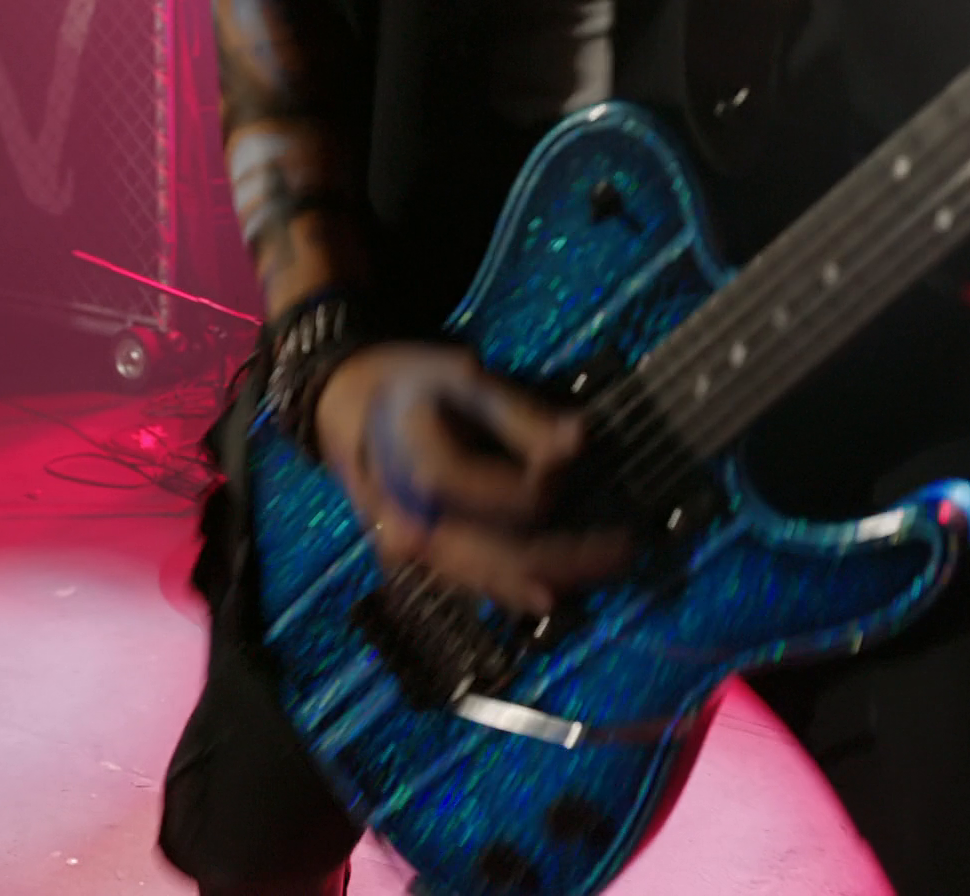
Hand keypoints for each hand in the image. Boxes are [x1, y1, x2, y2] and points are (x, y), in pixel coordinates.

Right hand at [313, 343, 632, 614]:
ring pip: (485, 579)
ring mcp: (407, 547)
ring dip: (550, 578)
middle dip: (567, 557)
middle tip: (626, 548)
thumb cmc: (405, 382)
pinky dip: (513, 587)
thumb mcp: (457, 376)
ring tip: (605, 572)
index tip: (574, 454)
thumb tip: (579, 441)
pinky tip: (552, 593)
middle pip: (497, 556)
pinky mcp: (416, 557)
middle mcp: (406, 519)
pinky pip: (469, 580)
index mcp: (413, 466)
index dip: (539, 483)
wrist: (343, 403)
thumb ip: (518, 413)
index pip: (493, 497)